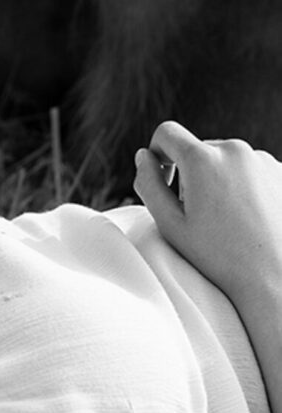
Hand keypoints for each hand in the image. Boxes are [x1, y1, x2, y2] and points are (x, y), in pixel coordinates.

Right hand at [134, 120, 281, 313]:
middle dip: (194, 174)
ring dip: (221, 180)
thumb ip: (148, 184)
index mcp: (203, 159)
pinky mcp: (281, 172)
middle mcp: (235, 151)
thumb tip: (144, 157)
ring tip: (229, 219)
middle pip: (199, 149)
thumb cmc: (222, 258)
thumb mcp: (171, 225)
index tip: (165, 178)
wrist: (275, 280)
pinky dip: (246, 186)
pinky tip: (251, 218)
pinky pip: (252, 169)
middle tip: (200, 214)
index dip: (157, 153)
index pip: (167, 133)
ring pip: (227, 160)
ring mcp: (263, 160)